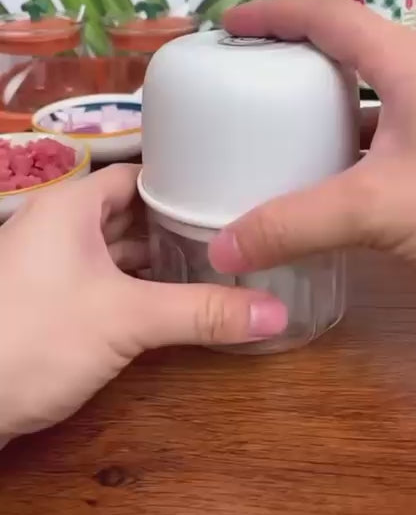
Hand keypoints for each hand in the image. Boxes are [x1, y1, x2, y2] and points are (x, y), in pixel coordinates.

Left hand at [0, 165, 285, 437]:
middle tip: (235, 236)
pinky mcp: (46, 303)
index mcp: (71, 207)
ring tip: (214, 267)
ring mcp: (48, 267)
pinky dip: (134, 288)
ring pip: (114, 252)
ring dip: (156, 261)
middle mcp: (58, 227)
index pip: (137, 177)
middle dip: (176, 227)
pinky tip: (169, 304)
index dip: (183, 185)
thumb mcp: (125, 320)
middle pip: (128, 215)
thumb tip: (279, 313)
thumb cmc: (36, 337)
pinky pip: (101, 282)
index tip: (231, 196)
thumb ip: (202, 313)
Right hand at [210, 0, 415, 287]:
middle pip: (348, 44)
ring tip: (277, 123)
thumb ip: (297, 225)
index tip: (227, 27)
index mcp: (409, 62)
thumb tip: (223, 250)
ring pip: (371, 88)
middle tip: (246, 75)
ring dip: (324, 100)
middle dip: (293, 52)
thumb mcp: (381, 211)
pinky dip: (351, 138)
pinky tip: (331, 172)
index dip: (273, 13)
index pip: (328, 13)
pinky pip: (389, 125)